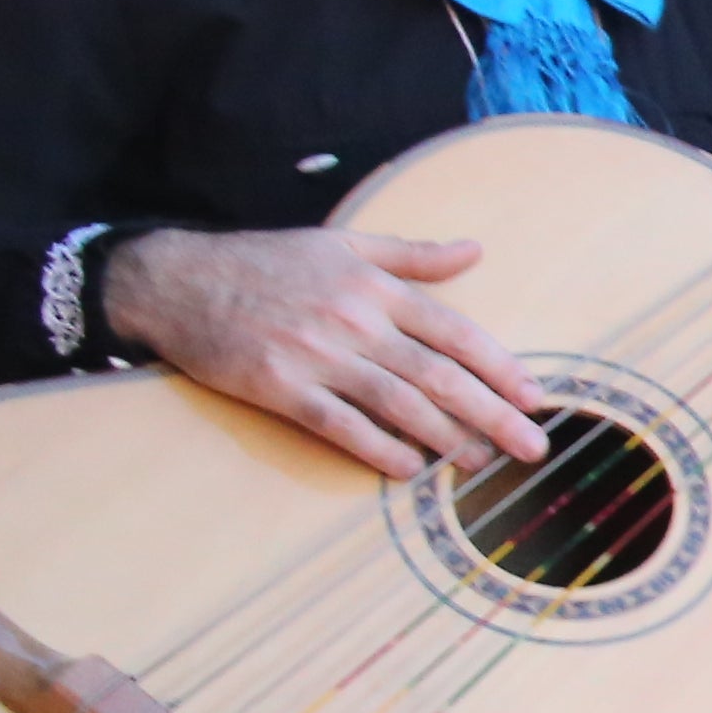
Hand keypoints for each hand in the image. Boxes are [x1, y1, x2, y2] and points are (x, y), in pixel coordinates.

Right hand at [99, 227, 547, 479]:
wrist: (177, 281)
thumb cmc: (264, 262)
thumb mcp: (342, 244)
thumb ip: (412, 253)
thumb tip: (475, 250)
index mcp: (376, 287)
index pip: (456, 332)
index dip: (500, 368)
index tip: (534, 397)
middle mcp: (355, 321)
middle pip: (439, 375)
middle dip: (493, 414)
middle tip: (531, 446)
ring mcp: (317, 357)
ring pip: (399, 404)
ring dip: (447, 438)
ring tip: (479, 463)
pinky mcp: (279, 388)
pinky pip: (340, 425)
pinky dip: (378, 449)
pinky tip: (409, 469)